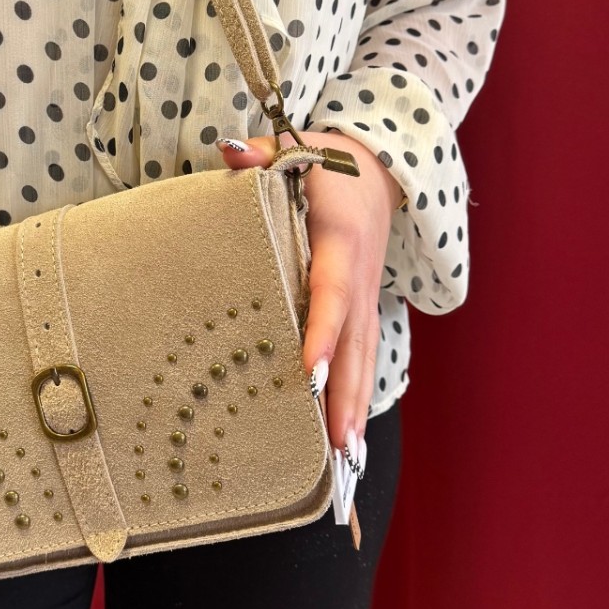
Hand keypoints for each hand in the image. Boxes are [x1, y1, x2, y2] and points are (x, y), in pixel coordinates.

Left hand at [216, 131, 401, 469]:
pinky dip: (359, 393)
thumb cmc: (326, 163)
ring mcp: (368, 294)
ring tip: (348, 459)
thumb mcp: (294, 148)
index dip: (322, 330)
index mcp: (339, 239)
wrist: (379, 166)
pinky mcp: (367, 306)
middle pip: (355, 341)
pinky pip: (365, 354)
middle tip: (337, 447)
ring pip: (365, 356)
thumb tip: (229, 150)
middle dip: (346, 394)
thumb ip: (260, 154)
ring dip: (357, 406)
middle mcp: (360, 275)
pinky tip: (349, 434)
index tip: (308, 371)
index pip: (332, 291)